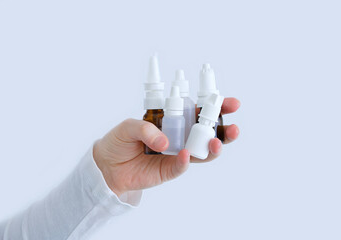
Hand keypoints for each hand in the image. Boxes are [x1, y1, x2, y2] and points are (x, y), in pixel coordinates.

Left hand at [93, 97, 240, 195]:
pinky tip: (186, 155)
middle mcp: (179, 136)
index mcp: (173, 120)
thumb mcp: (128, 126)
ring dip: (212, 148)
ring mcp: (176, 154)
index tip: (231, 103)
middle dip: (223, 130)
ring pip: (201, 151)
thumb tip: (164, 142)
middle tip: (233, 128)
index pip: (198, 112)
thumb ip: (145, 129)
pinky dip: (185, 161)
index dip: (215, 106)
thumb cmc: (119, 141)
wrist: (107, 166)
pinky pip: (182, 166)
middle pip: (206, 133)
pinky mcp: (170, 170)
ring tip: (216, 143)